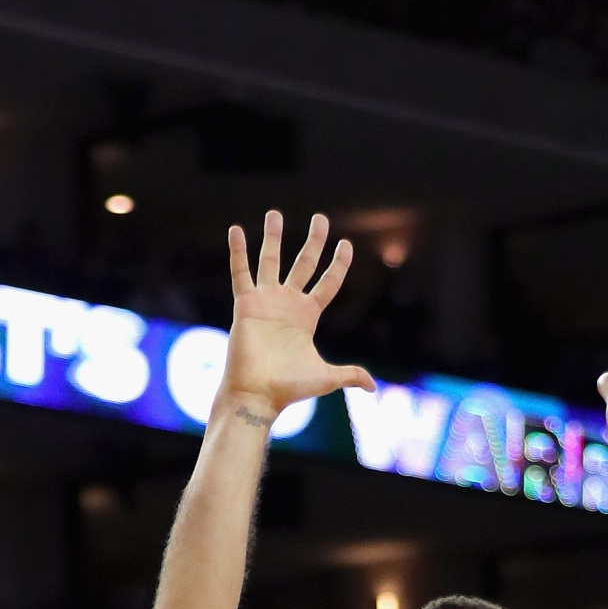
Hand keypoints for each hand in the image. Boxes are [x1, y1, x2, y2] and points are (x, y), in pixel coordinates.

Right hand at [221, 210, 374, 421]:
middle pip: (304, 264)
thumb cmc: (289, 388)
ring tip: (275, 214)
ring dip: (272, 237)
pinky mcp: (246, 304)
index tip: (346, 244)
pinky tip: (236, 230)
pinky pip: (240, 273)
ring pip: (270, 261)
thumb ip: (349, 374)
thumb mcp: (325, 377)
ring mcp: (266, 301)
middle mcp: (287, 303)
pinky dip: (238, 252)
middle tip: (320, 219)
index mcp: (308, 316)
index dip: (338, 264)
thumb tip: (372, 386)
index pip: (327, 283)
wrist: (258, 394)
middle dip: (314, 241)